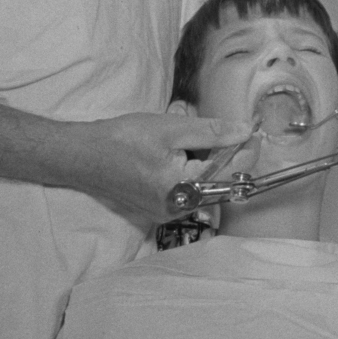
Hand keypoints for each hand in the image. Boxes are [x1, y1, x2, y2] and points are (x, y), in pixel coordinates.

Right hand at [69, 112, 253, 227]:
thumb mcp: (172, 129)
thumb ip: (213, 132)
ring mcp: (166, 211)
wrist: (82, 155)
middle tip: (227, 128)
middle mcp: (177, 209)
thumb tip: (245, 131)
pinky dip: (190, 167)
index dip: (246, 151)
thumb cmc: (124, 140)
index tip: (255, 131)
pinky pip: (186, 187)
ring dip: (207, 159)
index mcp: (183, 192)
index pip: (229, 174)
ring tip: (195, 134)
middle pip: (217, 181)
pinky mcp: (157, 206)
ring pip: (202, 183)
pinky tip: (180, 148)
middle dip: (225, 154)